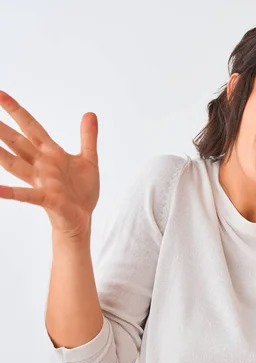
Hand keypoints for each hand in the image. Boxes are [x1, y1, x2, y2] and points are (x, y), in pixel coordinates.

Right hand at [0, 91, 99, 237]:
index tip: (0, 94)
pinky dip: (11, 192)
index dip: (17, 111)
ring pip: (14, 164)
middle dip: (0, 128)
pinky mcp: (47, 198)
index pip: (31, 127)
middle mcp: (41, 165)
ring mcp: (42, 181)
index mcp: (51, 153)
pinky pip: (26, 195)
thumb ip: (88, 137)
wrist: (83, 218)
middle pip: (16, 142)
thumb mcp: (88, 159)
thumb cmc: (81, 191)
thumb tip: (90, 113)